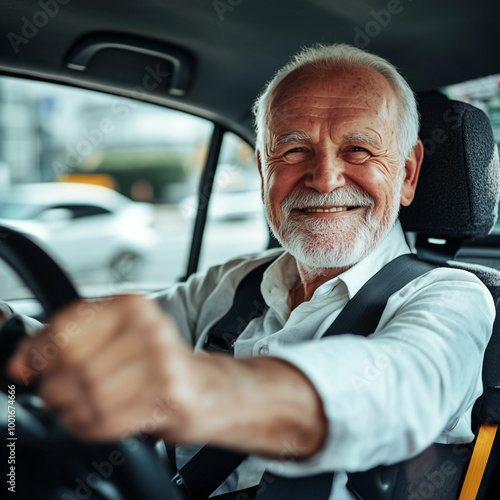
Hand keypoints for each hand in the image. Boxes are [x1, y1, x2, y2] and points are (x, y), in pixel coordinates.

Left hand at [7, 295, 195, 441]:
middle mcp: (150, 328)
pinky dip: (91, 426)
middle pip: (75, 363)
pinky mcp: (169, 395)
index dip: (39, 353)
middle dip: (55, 386)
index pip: (66, 326)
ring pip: (91, 394)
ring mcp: (163, 361)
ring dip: (74, 410)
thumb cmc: (152, 360)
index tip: (32, 368)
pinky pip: (110, 419)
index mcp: (132, 305)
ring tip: (80, 407)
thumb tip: (21, 363)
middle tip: (59, 392)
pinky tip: (95, 419)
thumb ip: (64, 342)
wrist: (201, 385)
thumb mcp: (112, 337)